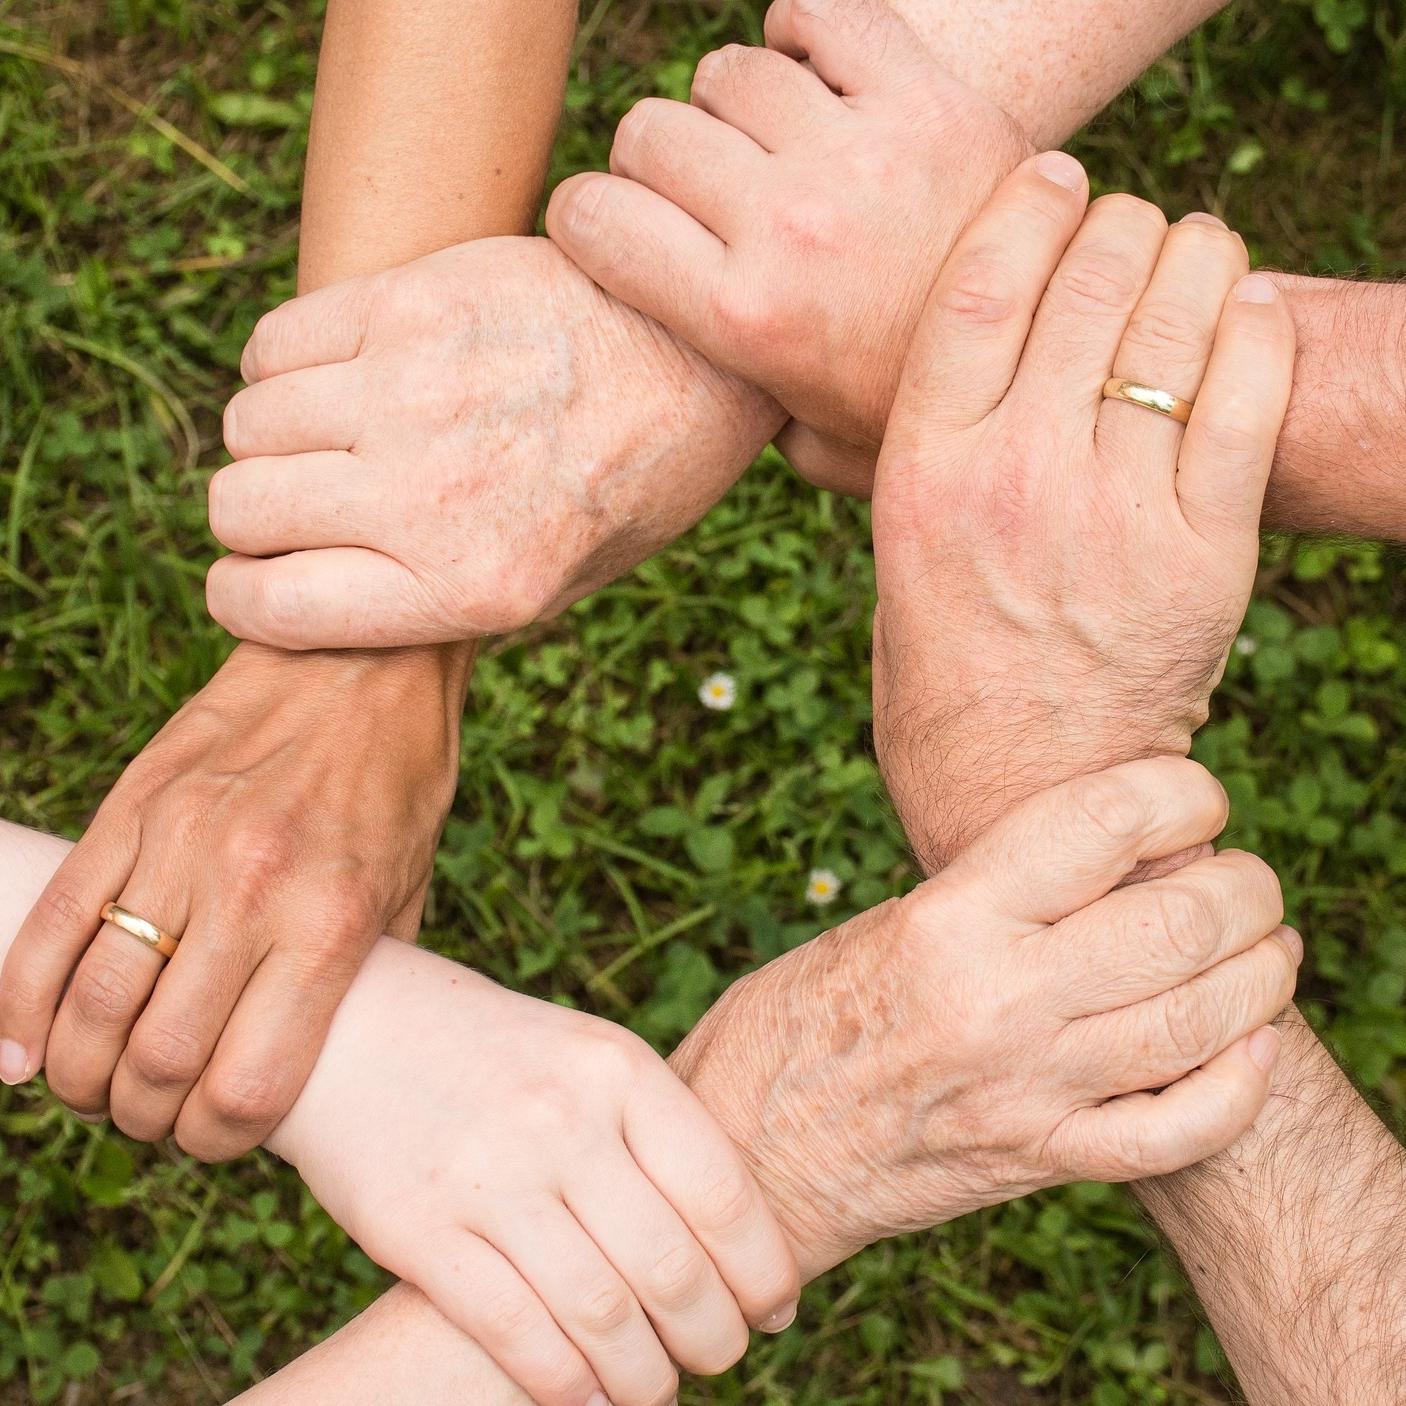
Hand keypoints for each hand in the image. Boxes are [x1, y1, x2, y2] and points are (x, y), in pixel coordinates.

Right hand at [0, 642, 465, 1158]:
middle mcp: (250, 891)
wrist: (362, 659)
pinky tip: (20, 1047)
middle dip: (143, 1116)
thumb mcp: (409, 889)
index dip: (217, 1141)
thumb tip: (317, 1061)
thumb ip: (360, 979)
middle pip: (156, 1061)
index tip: (215, 1137)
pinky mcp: (131, 808)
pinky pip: (50, 924)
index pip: (246, 1086)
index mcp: (330, 923)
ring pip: (90, 1004)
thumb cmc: (399, 781)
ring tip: (94, 1083)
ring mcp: (179, 845)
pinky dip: (17, 1002)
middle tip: (151, 1115)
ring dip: (78, 1073)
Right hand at [206, 236, 781, 647]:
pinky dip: (283, 365)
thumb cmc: (632, 482)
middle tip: (305, 503)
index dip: (242, 598)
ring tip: (332, 434)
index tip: (253, 580)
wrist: (700, 357)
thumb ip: (439, 601)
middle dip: (255, 518)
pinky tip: (339, 373)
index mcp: (472, 587)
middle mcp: (431, 496)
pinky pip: (275, 342)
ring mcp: (415, 392)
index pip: (271, 607)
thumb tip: (318, 596)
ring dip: (272, 438)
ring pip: (248, 424)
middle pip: (241, 509)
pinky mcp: (412, 303)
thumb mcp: (560, 585)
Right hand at [271, 942, 799, 1405]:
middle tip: (722, 1355)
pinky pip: (516, 1332)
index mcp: (616, 1067)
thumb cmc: (496, 1050)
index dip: (762, 1266)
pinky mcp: (419, 1230)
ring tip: (659, 1386)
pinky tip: (588, 1399)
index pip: (721, 1191)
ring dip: (646, 1376)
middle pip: (670, 1266)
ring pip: (601, 1315)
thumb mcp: (586, 1055)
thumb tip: (736, 1235)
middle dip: (713, 1334)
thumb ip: (652, 1130)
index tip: (775, 1307)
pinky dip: (566, 1385)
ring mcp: (488, 1176)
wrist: (354, 1024)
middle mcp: (561, 1119)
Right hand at [547, 0, 1031, 493]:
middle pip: (650, 133)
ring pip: (728, 72)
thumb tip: (687, 390)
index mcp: (743, 318)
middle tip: (698, 195)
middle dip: (654, 164)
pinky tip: (813, 73)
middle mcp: (788, 226)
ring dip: (733, 106)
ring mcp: (858, 155)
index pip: (592, 217)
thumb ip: (737, 412)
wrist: (1057, 360)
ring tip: (769, 147)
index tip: (610, 228)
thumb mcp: (812, 444)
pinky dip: (803, 29)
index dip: (585, 217)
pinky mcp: (927, 98)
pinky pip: (822, 13)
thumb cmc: (915, 409)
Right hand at [672, 758, 1296, 1278]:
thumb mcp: (879, 924)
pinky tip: (1252, 1046)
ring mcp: (1028, 1089)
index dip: (1180, 792)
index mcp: (947, 919)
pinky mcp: (1040, 1160)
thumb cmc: (794, 1021)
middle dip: (1245, 888)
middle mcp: (998, 999)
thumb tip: (1100, 860)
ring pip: (1201, 1022)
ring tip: (1269, 948)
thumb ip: (989, 897)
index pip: (1102, 823)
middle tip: (1247, 878)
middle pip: (1179, 921)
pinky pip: (1176, 1132)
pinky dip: (1238, 1087)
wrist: (748, 1154)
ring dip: (1263, 975)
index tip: (1196, 796)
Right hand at [868, 155, 1295, 868]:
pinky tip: (1243, 311)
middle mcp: (1015, 478)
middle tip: (1127, 230)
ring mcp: (1116, 513)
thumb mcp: (890, 557)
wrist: (1025, 792)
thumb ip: (904, 457)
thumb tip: (896, 369)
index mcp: (923, 473)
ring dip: (1193, 258)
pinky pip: (1249, 395)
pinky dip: (1254, 328)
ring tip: (1190, 257)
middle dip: (1118, 225)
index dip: (1026, 205)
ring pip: (1176, 319)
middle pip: (1087, 280)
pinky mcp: (1204, 553)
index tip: (1054, 176)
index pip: (979, 285)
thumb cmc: (943, 674)